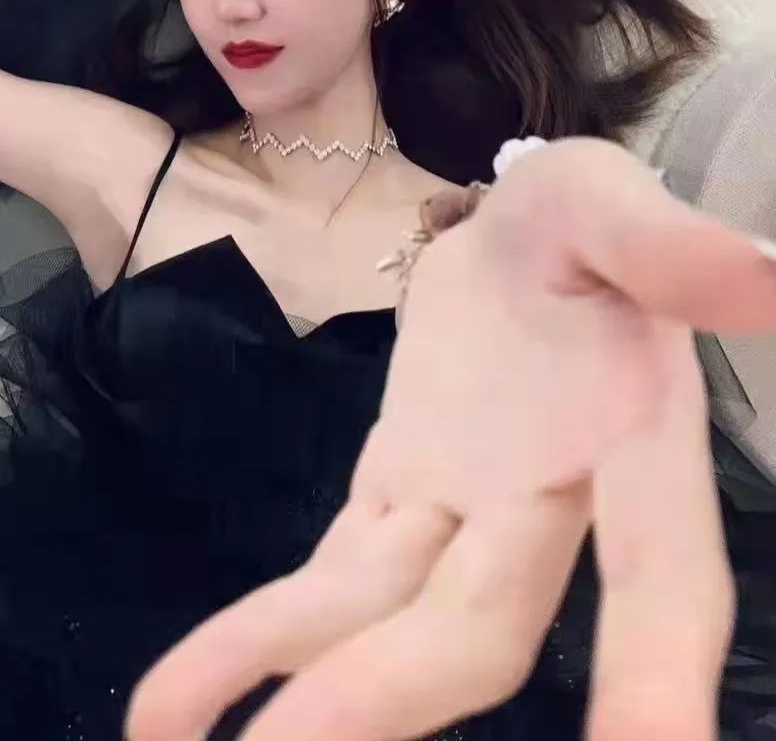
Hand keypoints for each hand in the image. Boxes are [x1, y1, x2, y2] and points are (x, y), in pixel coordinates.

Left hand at [125, 137, 775, 739]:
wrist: (508, 237)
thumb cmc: (571, 222)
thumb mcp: (602, 202)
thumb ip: (661, 242)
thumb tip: (759, 274)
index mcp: (627, 444)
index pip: (657, 580)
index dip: (652, 674)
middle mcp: (541, 510)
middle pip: (475, 628)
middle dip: (387, 697)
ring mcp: (452, 516)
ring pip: (378, 622)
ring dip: (295, 693)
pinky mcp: (387, 499)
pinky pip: (324, 581)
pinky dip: (253, 636)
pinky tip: (174, 701)